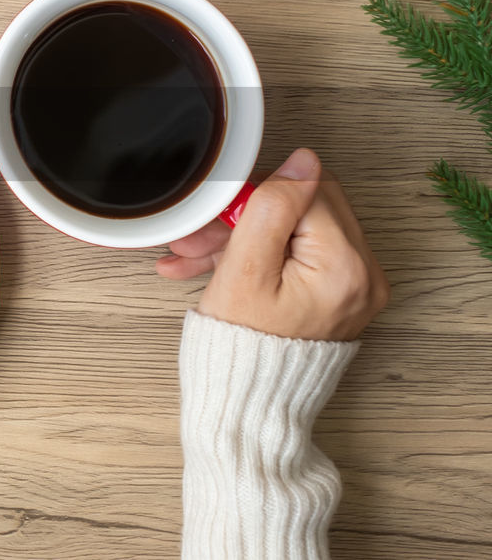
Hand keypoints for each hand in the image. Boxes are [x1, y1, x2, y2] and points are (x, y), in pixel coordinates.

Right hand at [156, 148, 388, 340]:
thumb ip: (274, 208)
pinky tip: (218, 266)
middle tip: (201, 237)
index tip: (218, 221)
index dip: (257, 198)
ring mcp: (355, 286)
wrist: (249, 403)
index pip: (307, 192)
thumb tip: (303, 159)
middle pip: (304, 209)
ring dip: (245, 237)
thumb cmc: (242, 347)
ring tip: (196, 257)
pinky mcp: (341, 294)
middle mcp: (364, 275)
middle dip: (247, 216)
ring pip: (297, 231)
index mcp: (346, 266)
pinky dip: (263, 257)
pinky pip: (302, 255)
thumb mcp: (245, 269)